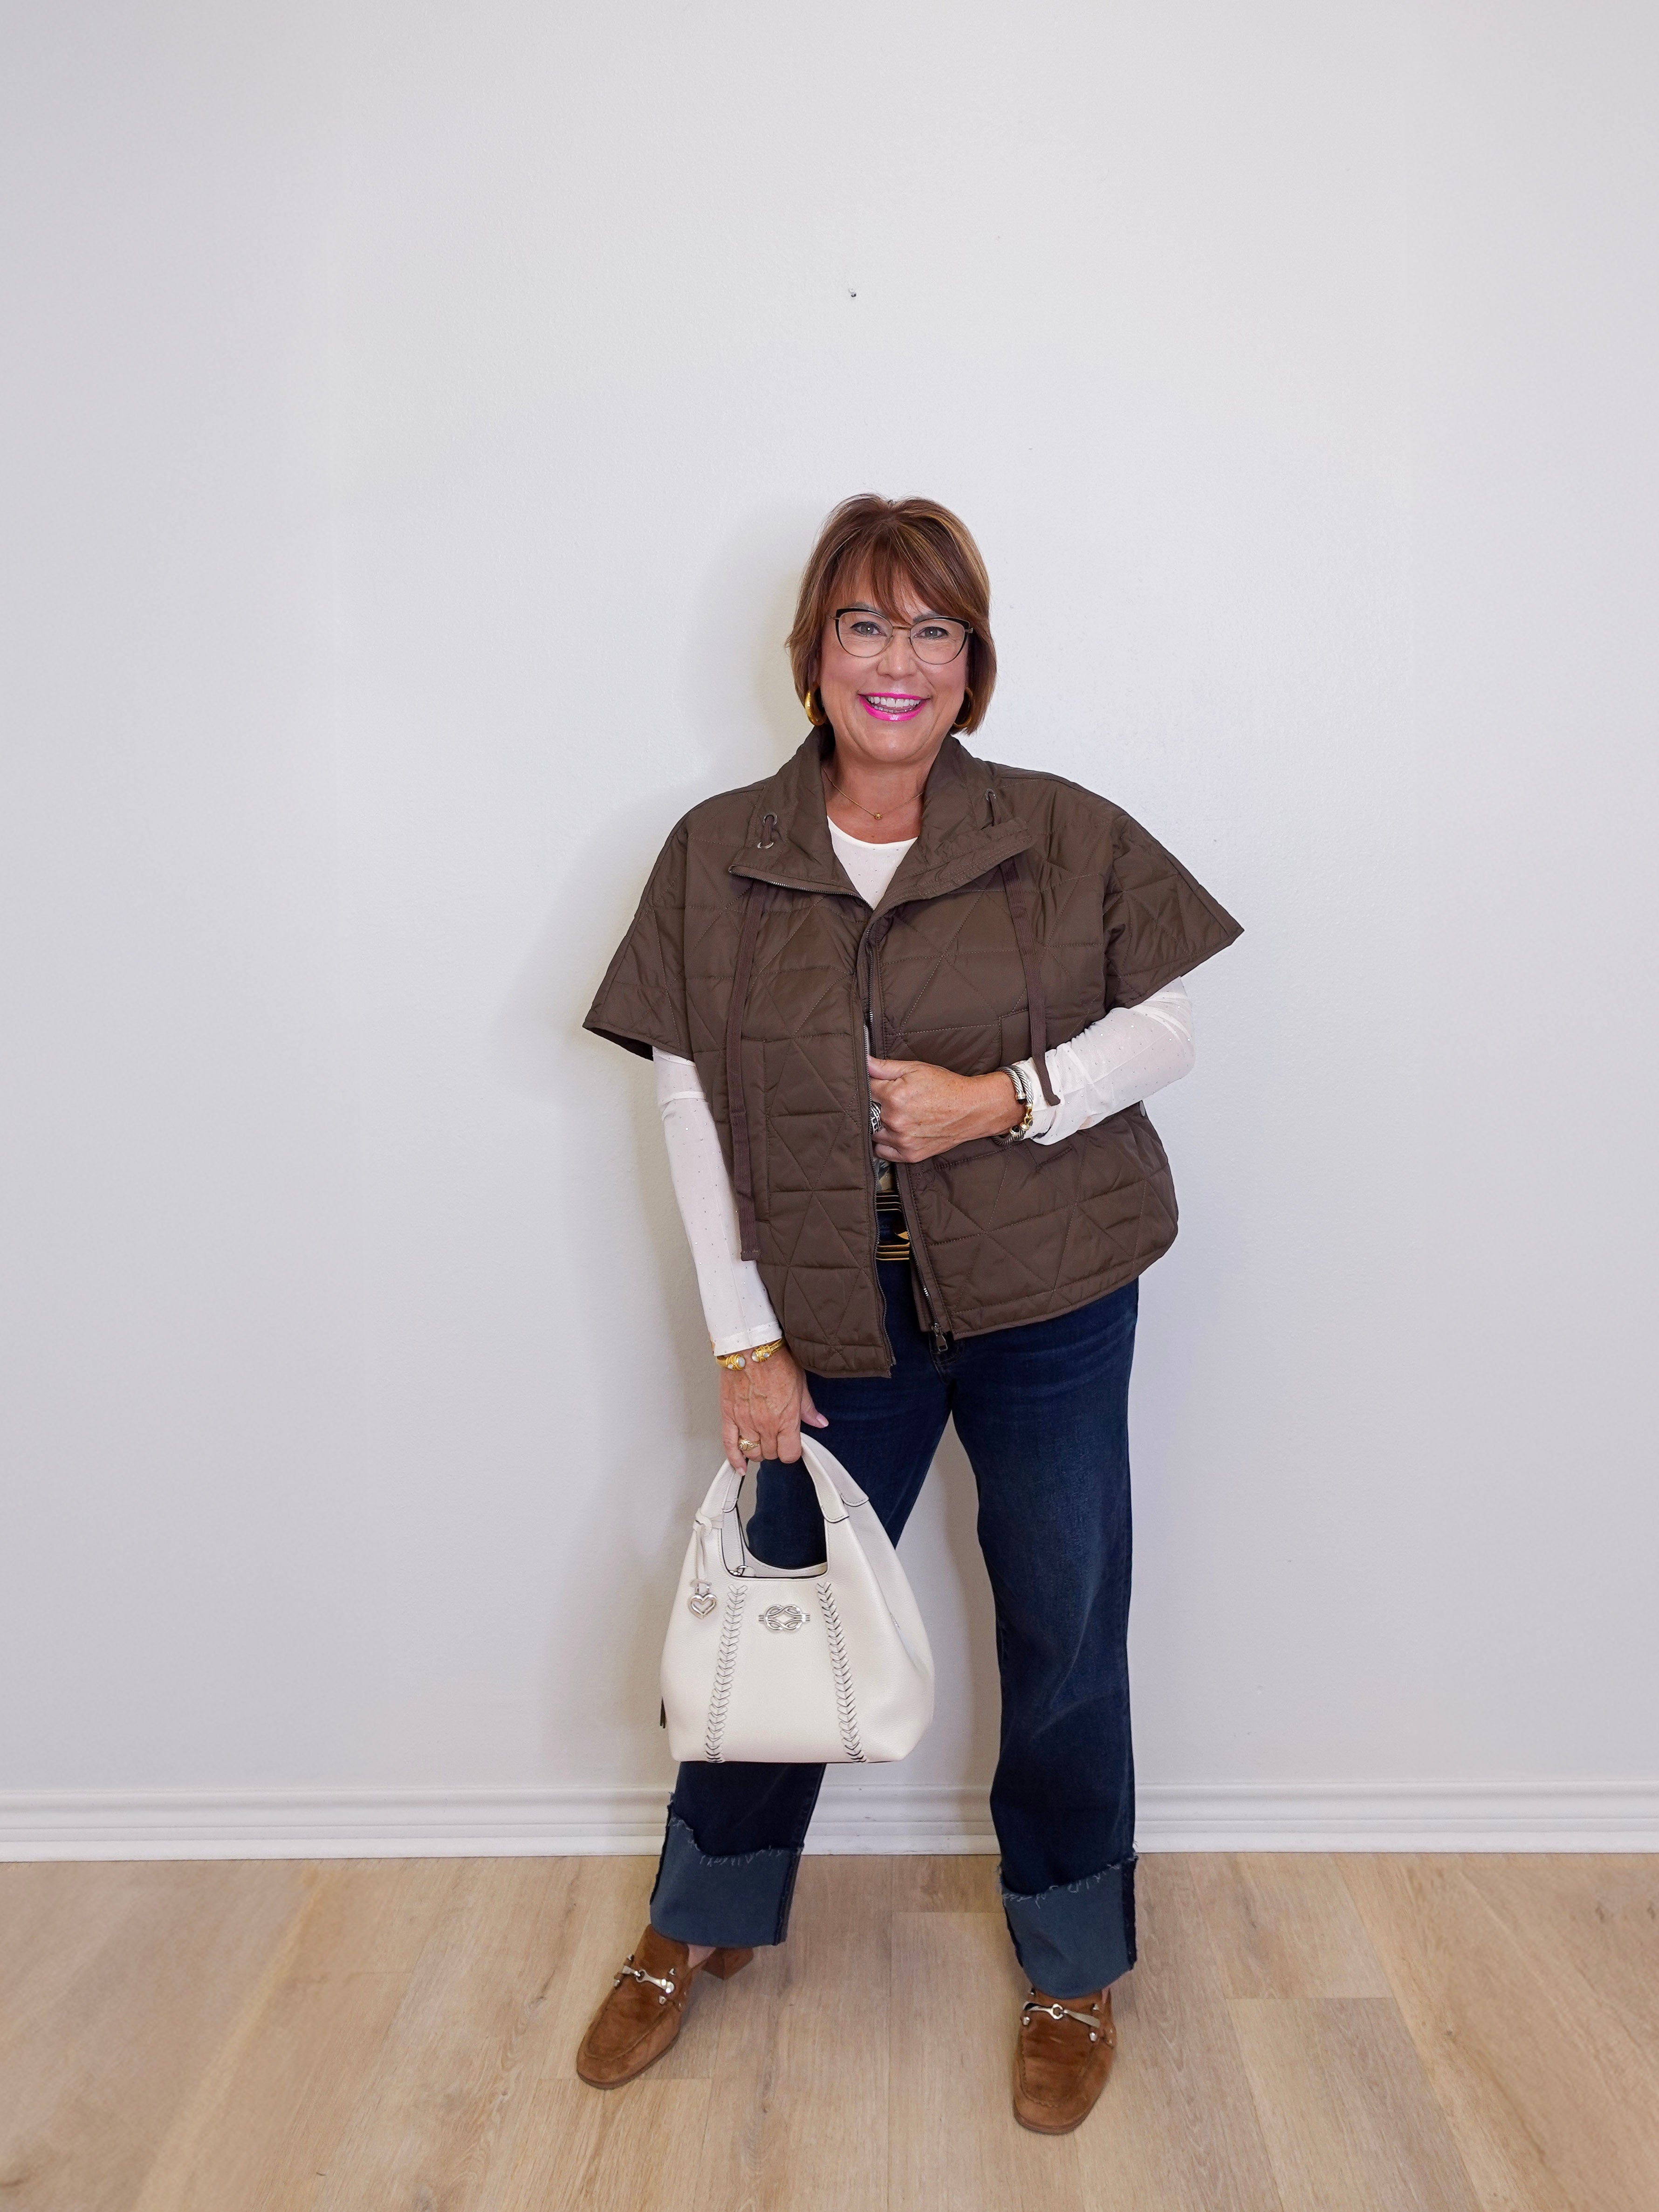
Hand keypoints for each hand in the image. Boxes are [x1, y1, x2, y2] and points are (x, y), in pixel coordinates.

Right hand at [719, 1345, 827, 1470]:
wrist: (751, 1346)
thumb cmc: (775, 1360)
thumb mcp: (801, 1384)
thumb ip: (809, 1409)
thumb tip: (820, 1422)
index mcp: (786, 1419)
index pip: (790, 1454)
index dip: (791, 1452)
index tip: (791, 1445)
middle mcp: (765, 1425)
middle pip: (770, 1454)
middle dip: (775, 1449)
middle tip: (776, 1438)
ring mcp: (745, 1422)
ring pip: (752, 1451)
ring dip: (757, 1450)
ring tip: (761, 1441)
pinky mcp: (728, 1416)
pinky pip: (730, 1445)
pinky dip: (734, 1458)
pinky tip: (740, 1465)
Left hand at [867, 1055, 1023, 1162]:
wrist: (971, 1109)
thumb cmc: (945, 1086)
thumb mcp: (915, 1068)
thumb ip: (885, 1067)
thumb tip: (863, 1062)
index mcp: (894, 1096)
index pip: (865, 1090)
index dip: (872, 1086)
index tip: (879, 1086)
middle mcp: (895, 1120)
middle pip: (868, 1113)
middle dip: (876, 1106)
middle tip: (892, 1101)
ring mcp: (902, 1140)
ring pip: (874, 1133)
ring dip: (879, 1126)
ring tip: (896, 1117)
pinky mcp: (910, 1155)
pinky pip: (883, 1152)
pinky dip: (885, 1143)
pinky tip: (895, 1133)